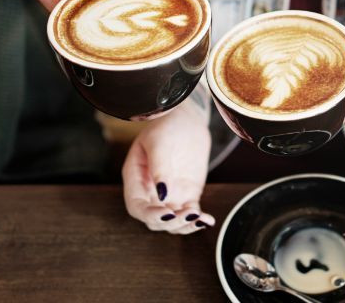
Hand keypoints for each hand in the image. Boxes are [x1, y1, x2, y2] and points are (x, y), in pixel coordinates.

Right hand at [121, 103, 214, 234]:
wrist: (187, 118)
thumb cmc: (166, 125)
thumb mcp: (159, 142)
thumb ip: (159, 168)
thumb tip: (162, 196)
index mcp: (136, 179)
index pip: (137, 207)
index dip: (149, 215)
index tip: (166, 214)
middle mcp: (150, 191)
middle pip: (155, 220)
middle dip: (170, 222)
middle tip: (188, 214)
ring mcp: (170, 195)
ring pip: (173, 222)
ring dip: (185, 225)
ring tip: (200, 218)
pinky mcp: (187, 194)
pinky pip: (190, 213)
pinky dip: (198, 220)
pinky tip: (208, 220)